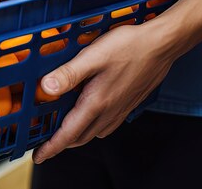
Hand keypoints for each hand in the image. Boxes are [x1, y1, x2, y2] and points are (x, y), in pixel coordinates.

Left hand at [32, 21, 181, 163]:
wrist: (162, 45)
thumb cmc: (129, 47)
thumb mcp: (92, 56)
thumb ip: (68, 73)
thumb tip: (46, 88)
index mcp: (97, 102)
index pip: (69, 133)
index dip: (52, 147)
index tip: (38, 156)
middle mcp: (109, 111)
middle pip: (80, 137)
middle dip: (62, 144)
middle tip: (46, 143)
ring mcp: (121, 108)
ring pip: (94, 132)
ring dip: (77, 135)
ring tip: (64, 130)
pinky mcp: (129, 103)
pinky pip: (107, 124)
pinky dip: (93, 126)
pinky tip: (90, 114)